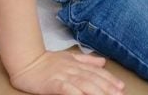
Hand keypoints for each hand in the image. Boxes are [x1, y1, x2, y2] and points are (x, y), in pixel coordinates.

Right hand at [9, 49, 124, 94]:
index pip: (97, 72)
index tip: (121, 87)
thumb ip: (86, 60)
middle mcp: (73, 69)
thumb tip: (103, 62)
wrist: (26, 60)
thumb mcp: (69, 57)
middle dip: (108, 88)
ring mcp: (63, 76)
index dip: (110, 79)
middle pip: (94, 79)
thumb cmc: (46, 61)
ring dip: (98, 91)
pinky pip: (67, 89)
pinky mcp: (53, 83)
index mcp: (77, 64)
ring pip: (84, 84)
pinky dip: (77, 93)